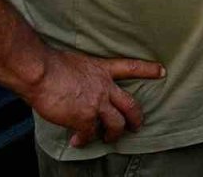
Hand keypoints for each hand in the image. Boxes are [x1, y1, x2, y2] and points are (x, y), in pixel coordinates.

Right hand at [24, 49, 164, 147]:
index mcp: (102, 69)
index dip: (148, 70)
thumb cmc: (51, 63)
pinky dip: (84, 139)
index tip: (162, 71)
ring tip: (109, 139)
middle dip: (137, 117)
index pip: (132, 67)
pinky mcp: (84, 117)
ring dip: (113, 134)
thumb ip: (83, 75)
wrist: (41, 71)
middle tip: (138, 126)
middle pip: (130, 104)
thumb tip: (76, 84)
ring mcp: (97, 102)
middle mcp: (105, 86)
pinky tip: (78, 141)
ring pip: (116, 123)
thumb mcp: (76, 61)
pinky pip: (90, 134)